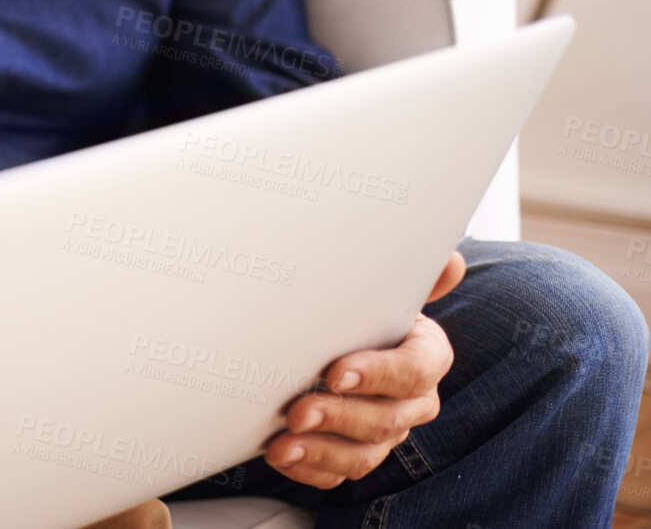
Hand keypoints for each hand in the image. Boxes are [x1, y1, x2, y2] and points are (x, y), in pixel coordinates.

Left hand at [264, 250, 464, 487]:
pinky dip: (310, 469)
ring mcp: (386, 432)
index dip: (379, 374)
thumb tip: (451, 262)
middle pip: (387, 418)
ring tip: (283, 444)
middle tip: (298, 411)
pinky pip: (339, 473)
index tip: (336, 373)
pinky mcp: (356, 454)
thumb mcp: (380, 289)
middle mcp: (413, 400)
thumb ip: (409, 275)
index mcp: (425, 355)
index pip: (415, 369)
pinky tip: (282, 457)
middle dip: (340, 416)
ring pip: (365, 454)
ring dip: (322, 451)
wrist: (337, 339)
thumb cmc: (361, 312)